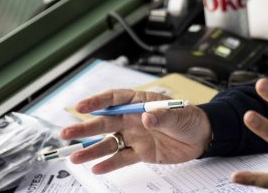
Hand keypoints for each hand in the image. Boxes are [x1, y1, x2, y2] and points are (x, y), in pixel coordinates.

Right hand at [59, 89, 211, 173]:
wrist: (201, 137)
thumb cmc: (190, 118)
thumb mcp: (179, 114)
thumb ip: (161, 116)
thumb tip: (146, 117)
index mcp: (140, 103)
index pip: (115, 99)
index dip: (97, 102)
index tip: (81, 107)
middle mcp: (132, 119)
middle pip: (105, 122)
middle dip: (85, 127)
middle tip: (66, 133)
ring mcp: (134, 136)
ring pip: (108, 142)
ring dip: (91, 149)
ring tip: (75, 157)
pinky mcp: (140, 152)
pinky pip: (121, 158)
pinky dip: (109, 163)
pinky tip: (96, 167)